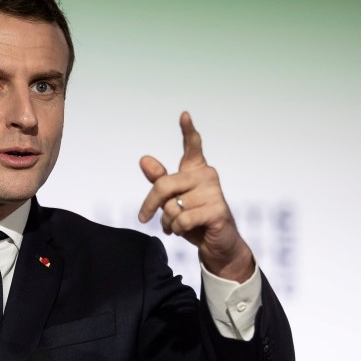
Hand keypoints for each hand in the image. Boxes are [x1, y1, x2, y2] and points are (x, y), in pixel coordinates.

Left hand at [138, 111, 254, 282]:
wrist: (216, 245)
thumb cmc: (192, 219)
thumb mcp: (171, 200)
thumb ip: (159, 180)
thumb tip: (144, 159)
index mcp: (196, 170)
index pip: (192, 146)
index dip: (188, 130)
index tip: (184, 114)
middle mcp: (207, 176)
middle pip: (164, 185)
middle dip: (149, 205)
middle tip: (143, 218)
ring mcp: (215, 192)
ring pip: (172, 207)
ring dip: (167, 221)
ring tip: (177, 225)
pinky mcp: (218, 211)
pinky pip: (182, 219)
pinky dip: (176, 229)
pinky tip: (184, 231)